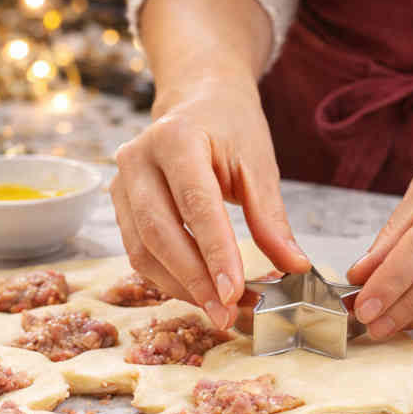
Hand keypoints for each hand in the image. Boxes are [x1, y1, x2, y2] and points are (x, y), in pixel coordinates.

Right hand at [110, 80, 309, 328]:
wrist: (197, 99)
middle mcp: (138, 159)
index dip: (215, 252)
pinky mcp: (119, 205)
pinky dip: (170, 279)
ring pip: (142, 250)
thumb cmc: (230, 127)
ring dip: (181, 287)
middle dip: (195, 280)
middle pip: (160, 233)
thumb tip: (293, 267)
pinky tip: (201, 293)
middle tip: (228, 314)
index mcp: (176, 138)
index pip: (196, 204)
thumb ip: (271, 218)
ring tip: (221, 311)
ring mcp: (121, 183)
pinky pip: (138, 253)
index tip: (235, 291)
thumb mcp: (258, 164)